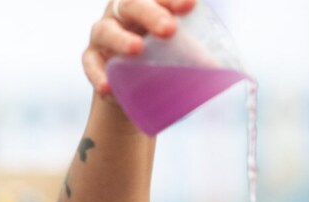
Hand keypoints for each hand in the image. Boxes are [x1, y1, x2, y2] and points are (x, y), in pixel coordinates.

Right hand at [82, 0, 196, 95]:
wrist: (130, 86)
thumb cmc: (159, 58)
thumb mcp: (176, 51)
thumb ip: (194, 53)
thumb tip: (218, 69)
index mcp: (147, 4)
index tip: (190, 5)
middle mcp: (123, 13)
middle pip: (132, 4)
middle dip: (151, 14)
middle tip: (169, 29)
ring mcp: (104, 34)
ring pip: (106, 31)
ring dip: (121, 39)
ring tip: (137, 50)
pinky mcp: (92, 58)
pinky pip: (90, 63)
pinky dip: (98, 74)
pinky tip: (108, 87)